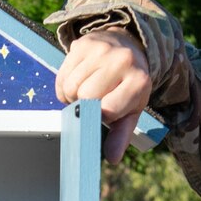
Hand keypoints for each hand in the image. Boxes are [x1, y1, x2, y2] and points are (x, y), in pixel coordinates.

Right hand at [55, 29, 152, 162]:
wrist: (128, 47)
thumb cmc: (128, 85)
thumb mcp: (131, 109)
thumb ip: (121, 134)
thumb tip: (112, 158)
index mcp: (139, 81)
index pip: (108, 110)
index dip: (102, 115)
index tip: (106, 112)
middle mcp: (122, 61)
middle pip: (86, 97)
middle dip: (85, 104)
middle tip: (94, 100)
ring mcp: (102, 49)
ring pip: (71, 87)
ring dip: (73, 95)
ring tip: (86, 89)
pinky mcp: (83, 43)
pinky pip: (62, 75)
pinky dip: (65, 84)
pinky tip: (78, 79)